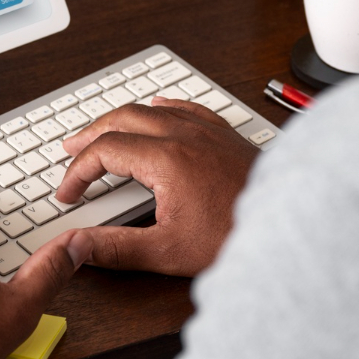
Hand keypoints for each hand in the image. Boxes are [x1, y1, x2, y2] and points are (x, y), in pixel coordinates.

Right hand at [55, 97, 259, 276]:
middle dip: (90, 134)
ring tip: (102, 131)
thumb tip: (79, 246)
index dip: (78, 171)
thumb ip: (115, 248)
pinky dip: (160, 108)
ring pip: (151, 109)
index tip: (69, 193)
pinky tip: (157, 109)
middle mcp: (184, 135)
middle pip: (121, 119)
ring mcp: (206, 130)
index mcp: (166, 159)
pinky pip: (184, 107)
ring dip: (120, 119)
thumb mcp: (167, 251)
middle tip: (70, 150)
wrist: (289, 226)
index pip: (104, 151)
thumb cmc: (236, 237)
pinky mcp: (224, 133)